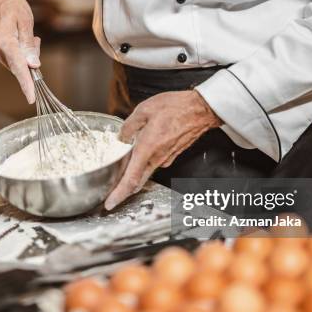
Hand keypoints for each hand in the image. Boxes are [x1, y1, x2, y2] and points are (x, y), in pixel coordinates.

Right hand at [0, 0, 39, 103]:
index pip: (18, 67)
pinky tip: (16, 35)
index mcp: (3, 40)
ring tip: (24, 32)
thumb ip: (29, 44)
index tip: (31, 98)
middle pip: (17, 64)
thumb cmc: (8, 1)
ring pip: (11, 60)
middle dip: (29, 59)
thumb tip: (33, 65)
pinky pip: (5, 54)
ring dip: (22, 53)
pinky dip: (14, 49)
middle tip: (34, 40)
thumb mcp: (25, 20)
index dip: (26, 84)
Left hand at [105, 90, 221, 209]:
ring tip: (122, 169)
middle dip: (123, 190)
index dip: (119, 194)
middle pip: (137, 181)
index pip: (131, 179)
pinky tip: (141, 151)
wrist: (201, 110)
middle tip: (112, 195)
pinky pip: (154, 162)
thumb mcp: (144, 110)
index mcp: (147, 148)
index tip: (110, 203)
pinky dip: (145, 161)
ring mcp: (166, 158)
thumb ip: (129, 125)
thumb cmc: (177, 108)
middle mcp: (157, 158)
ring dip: (134, 173)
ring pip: (145, 171)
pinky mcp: (172, 154)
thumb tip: (121, 136)